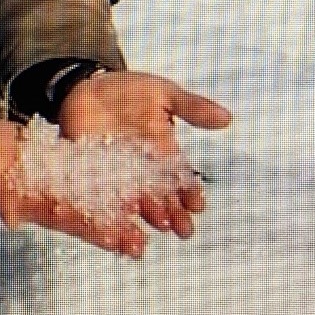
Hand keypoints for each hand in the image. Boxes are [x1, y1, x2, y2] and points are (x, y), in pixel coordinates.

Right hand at [0, 116, 144, 255]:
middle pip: (89, 217)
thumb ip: (0, 198)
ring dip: (119, 207)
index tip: (115, 240)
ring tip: (146, 217)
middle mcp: (53, 200)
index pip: (68, 224)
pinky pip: (93, 170)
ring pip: (96, 197)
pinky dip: (113, 175)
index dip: (92, 232)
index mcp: (36, 208)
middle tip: (140, 242)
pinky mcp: (67, 163)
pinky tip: (134, 179)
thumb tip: (11, 220)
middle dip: (114, 230)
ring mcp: (61, 183)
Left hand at [58, 70, 230, 245]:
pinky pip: (99, 191)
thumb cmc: (129, 91)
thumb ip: (192, 108)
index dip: (190, 192)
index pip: (180, 177)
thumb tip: (226, 118)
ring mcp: (116, 171)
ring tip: (155, 228)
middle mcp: (141, 167)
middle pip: (159, 195)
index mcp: (162, 151)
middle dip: (172, 212)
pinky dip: (108, 206)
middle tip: (183, 230)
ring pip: (132, 199)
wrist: (87, 84)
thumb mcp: (163, 93)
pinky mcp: (89, 170)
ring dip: (145, 215)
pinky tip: (117, 217)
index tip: (198, 206)